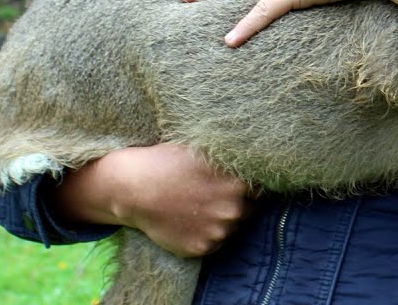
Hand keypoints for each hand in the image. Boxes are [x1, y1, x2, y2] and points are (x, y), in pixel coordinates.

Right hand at [53, 143, 253, 257]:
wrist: (134, 187)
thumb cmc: (168, 161)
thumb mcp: (205, 150)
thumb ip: (233, 159)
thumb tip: (259, 155)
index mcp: (239, 182)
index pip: (262, 187)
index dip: (252, 184)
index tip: (242, 182)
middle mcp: (233, 208)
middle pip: (251, 209)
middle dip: (239, 202)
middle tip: (216, 194)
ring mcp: (218, 230)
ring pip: (234, 227)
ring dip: (224, 219)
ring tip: (201, 206)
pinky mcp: (203, 247)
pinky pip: (216, 242)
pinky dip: (207, 233)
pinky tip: (191, 219)